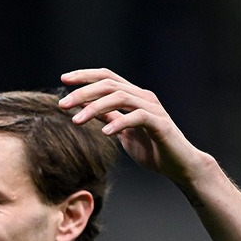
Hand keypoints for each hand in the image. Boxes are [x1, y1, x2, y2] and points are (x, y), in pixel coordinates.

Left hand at [59, 68, 207, 186]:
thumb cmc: (150, 147)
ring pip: (121, 97)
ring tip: (77, 121)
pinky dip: (120, 123)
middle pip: (109, 84)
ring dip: (95, 107)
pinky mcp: (160, 124)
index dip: (85, 76)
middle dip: (83, 92)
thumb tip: (83, 106)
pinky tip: (105, 132)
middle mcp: (143, 97)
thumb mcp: (121, 130)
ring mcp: (153, 109)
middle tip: (62, 104)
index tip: (64, 79)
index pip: (107, 77)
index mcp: (133, 95)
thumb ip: (107, 116)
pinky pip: (138, 117)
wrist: (178, 164)